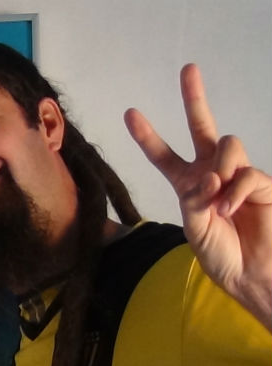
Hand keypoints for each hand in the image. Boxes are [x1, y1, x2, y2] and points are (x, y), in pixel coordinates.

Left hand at [125, 63, 271, 331]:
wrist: (249, 274)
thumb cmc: (219, 254)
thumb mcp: (194, 227)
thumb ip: (196, 200)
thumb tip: (211, 177)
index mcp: (188, 184)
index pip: (164, 155)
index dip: (148, 136)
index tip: (130, 113)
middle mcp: (212, 173)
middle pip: (202, 127)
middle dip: (195, 98)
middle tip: (188, 69)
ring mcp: (237, 175)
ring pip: (229, 144)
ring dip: (220, 169)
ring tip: (218, 201)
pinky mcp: (262, 184)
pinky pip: (247, 174)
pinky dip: (236, 190)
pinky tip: (231, 208)